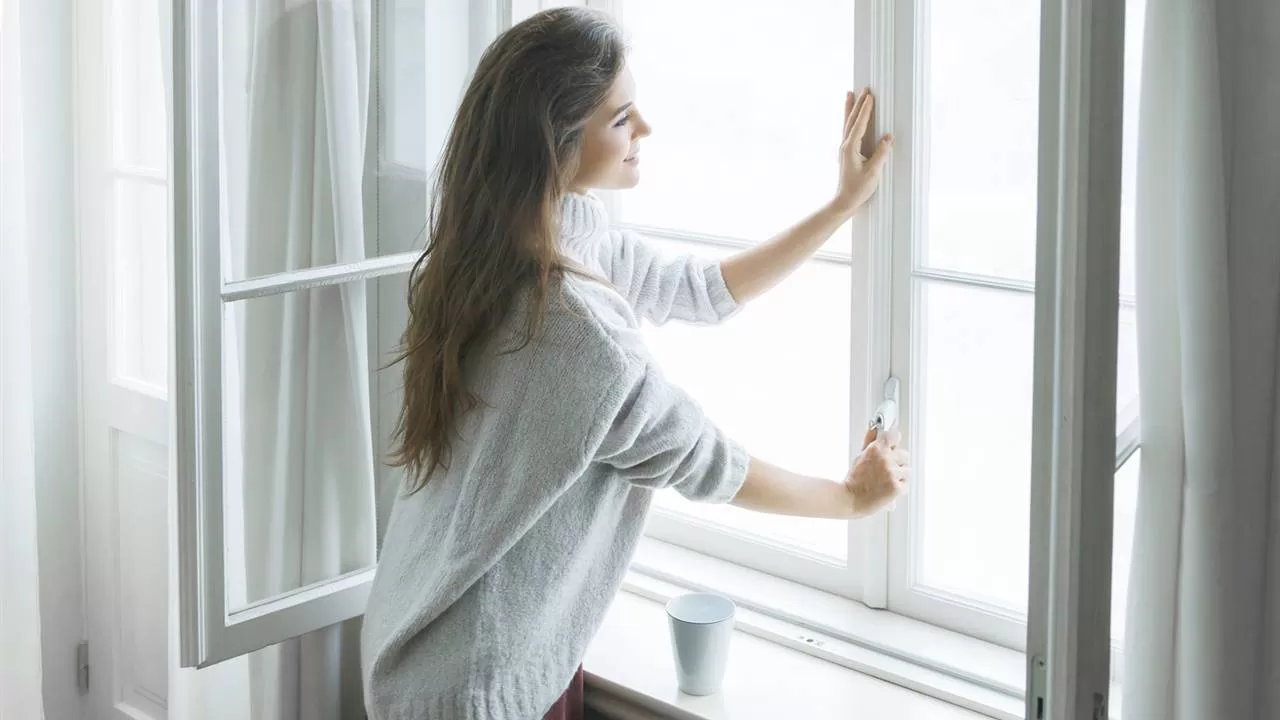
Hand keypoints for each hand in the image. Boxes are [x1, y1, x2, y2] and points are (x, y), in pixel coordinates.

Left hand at [832, 88, 893, 217]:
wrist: (844, 202)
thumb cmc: (858, 189)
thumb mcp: (873, 172)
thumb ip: (881, 153)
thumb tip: (888, 136)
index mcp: (850, 148)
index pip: (859, 124)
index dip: (865, 110)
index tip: (870, 96)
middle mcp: (845, 145)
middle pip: (851, 120)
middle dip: (858, 103)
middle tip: (863, 89)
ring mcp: (844, 149)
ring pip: (847, 123)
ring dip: (850, 108)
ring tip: (850, 93)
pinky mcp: (846, 153)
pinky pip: (848, 131)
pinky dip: (850, 120)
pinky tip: (851, 116)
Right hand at [844, 425, 908, 517]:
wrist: (849, 499)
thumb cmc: (853, 479)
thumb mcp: (859, 456)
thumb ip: (869, 442)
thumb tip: (874, 430)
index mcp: (876, 449)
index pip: (895, 436)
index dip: (894, 442)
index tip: (892, 446)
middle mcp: (886, 459)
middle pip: (905, 455)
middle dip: (898, 461)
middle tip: (887, 469)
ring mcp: (892, 473)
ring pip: (907, 470)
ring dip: (900, 475)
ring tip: (887, 480)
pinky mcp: (896, 487)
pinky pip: (906, 484)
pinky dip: (899, 487)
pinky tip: (888, 488)